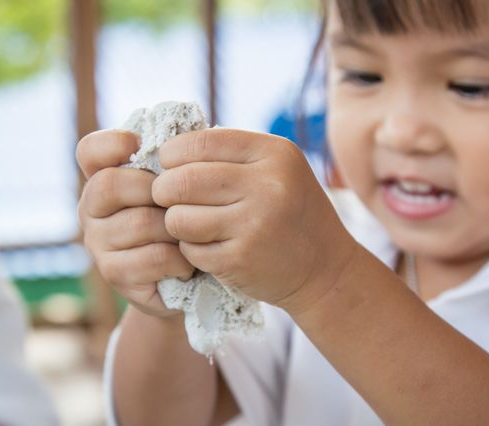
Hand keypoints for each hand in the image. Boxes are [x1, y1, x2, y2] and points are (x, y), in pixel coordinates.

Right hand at [77, 130, 193, 317]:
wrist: (190, 280)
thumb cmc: (188, 222)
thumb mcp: (183, 188)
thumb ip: (178, 163)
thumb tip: (196, 133)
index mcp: (105, 178)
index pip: (90, 151)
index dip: (111, 143)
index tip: (138, 145)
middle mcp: (91, 209)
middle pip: (110, 184)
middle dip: (155, 190)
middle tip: (184, 202)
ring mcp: (98, 243)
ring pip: (140, 222)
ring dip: (177, 228)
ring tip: (194, 235)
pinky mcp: (115, 275)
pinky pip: (153, 257)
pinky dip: (180, 259)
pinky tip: (189, 262)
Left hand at [152, 128, 358, 313]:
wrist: (325, 268)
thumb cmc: (292, 213)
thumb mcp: (279, 170)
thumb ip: (233, 155)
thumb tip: (169, 149)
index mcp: (276, 154)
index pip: (201, 142)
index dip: (173, 153)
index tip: (169, 165)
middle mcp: (268, 186)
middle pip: (182, 180)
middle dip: (163, 189)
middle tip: (167, 197)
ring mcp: (254, 225)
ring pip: (179, 217)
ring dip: (176, 221)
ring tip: (192, 222)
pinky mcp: (241, 259)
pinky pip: (189, 248)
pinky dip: (191, 247)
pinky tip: (211, 245)